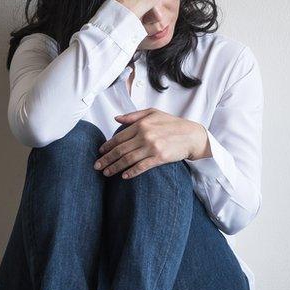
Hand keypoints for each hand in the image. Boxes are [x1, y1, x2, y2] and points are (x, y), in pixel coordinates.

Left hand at [93, 108, 207, 178]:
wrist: (192, 136)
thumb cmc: (173, 124)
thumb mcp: (154, 113)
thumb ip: (134, 115)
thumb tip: (116, 119)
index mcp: (142, 124)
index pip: (119, 137)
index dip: (107, 146)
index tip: (100, 152)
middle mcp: (145, 135)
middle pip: (120, 150)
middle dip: (106, 159)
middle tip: (97, 166)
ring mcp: (152, 147)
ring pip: (128, 159)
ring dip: (115, 167)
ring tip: (106, 173)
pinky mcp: (160, 157)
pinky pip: (141, 167)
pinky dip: (131, 172)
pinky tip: (124, 176)